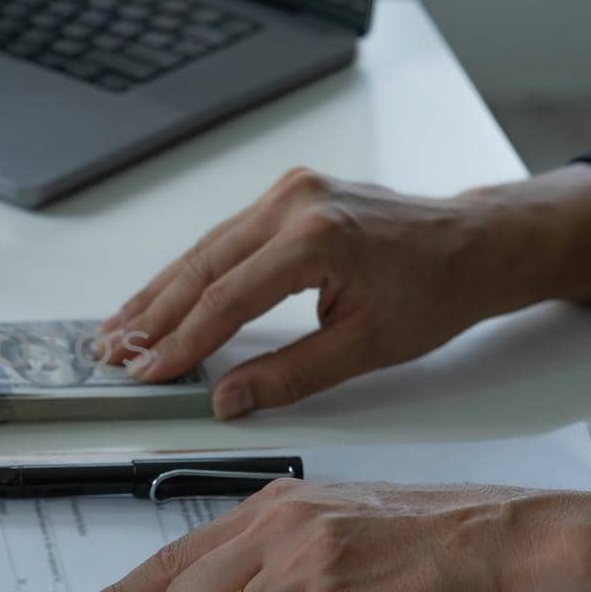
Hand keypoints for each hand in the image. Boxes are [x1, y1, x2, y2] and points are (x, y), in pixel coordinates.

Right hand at [99, 165, 590, 418]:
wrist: (476, 243)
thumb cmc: (437, 290)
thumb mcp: (368, 348)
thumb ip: (291, 375)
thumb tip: (229, 399)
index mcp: (319, 238)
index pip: (229, 297)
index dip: (183, 340)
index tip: (150, 372)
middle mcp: (297, 203)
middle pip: (203, 266)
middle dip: (153, 315)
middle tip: (113, 353)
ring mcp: (289, 192)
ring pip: (205, 249)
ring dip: (159, 293)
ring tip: (118, 330)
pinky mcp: (287, 195)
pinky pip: (223, 238)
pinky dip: (189, 272)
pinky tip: (158, 298)